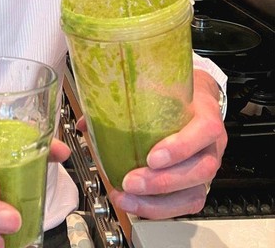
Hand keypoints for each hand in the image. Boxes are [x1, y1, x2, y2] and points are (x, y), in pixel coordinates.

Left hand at [109, 70, 226, 218]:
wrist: (197, 101)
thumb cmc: (176, 97)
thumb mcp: (156, 90)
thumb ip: (123, 104)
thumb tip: (87, 123)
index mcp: (204, 114)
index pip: (204, 130)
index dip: (180, 147)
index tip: (152, 157)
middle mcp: (210, 144)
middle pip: (200, 169)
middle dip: (162, 181)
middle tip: (131, 182)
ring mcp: (206, 165)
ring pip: (195, 192)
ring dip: (158, 200)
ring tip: (128, 197)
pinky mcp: (198, 183)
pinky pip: (187, 203)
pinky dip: (161, 208)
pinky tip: (137, 204)